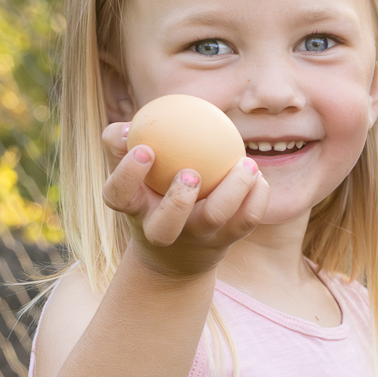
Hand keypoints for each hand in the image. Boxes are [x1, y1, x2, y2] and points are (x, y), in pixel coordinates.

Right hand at [101, 122, 270, 276]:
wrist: (175, 252)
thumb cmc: (149, 192)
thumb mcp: (132, 172)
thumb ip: (121, 142)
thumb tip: (132, 124)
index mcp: (134, 209)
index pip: (118, 195)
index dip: (128, 175)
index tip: (145, 150)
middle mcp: (161, 230)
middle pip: (165, 225)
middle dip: (178, 200)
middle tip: (192, 172)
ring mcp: (195, 238)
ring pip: (214, 218)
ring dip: (232, 190)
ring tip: (246, 164)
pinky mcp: (224, 241)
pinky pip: (245, 221)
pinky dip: (256, 199)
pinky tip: (259, 176)